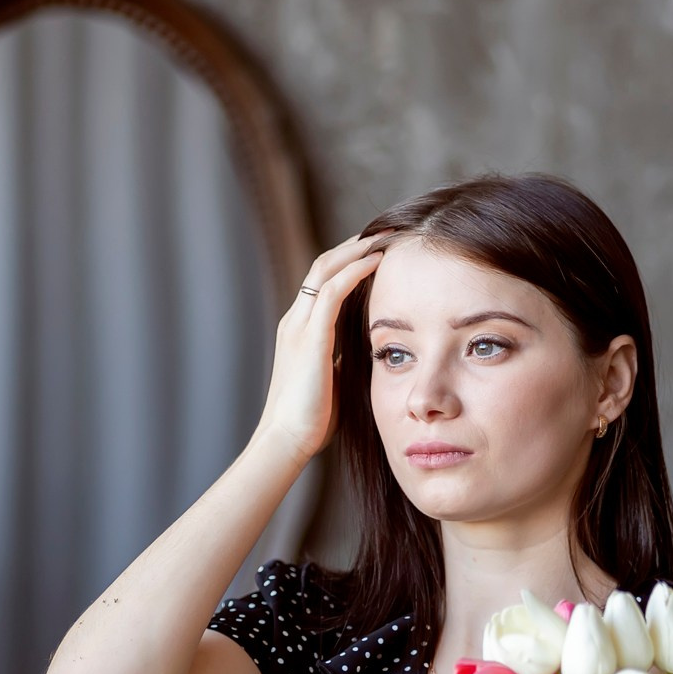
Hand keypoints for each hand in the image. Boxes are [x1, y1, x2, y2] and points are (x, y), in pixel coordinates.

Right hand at [252, 233, 384, 461]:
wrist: (286, 440)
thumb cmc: (310, 420)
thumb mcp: (330, 380)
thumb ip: (341, 360)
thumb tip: (364, 355)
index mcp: (299, 330)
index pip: (322, 281)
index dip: (348, 261)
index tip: (378, 251)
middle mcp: (295, 320)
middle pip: (322, 265)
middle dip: (354, 245)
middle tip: (386, 232)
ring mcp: (299, 326)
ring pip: (325, 269)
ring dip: (357, 249)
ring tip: (386, 237)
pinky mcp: (310, 338)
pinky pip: (333, 291)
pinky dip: (355, 271)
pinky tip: (378, 262)